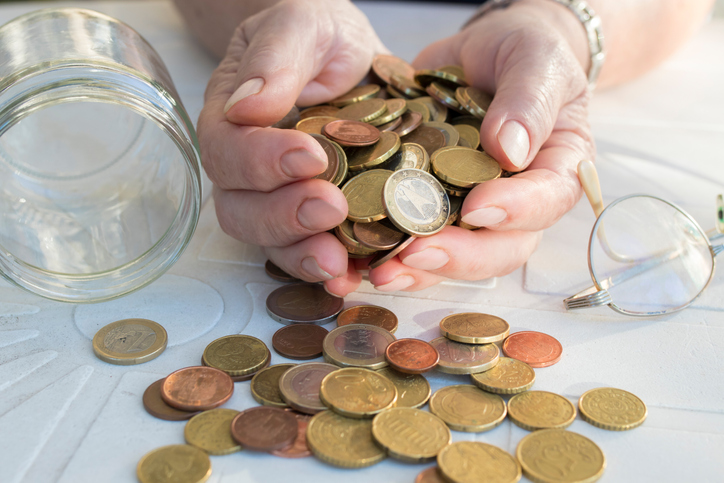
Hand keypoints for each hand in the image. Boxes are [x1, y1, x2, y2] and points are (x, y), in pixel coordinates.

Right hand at [199, 0, 387, 294]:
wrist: (352, 56)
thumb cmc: (318, 33)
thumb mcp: (301, 25)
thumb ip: (277, 58)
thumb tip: (248, 107)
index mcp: (234, 121)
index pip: (228, 152)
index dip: (261, 162)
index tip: (310, 155)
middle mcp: (250, 171)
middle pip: (242, 212)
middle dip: (283, 217)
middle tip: (330, 208)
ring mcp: (284, 200)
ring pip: (275, 244)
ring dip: (305, 256)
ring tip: (341, 265)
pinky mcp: (322, 220)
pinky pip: (319, 253)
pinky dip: (337, 270)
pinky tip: (360, 275)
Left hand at [366, 0, 593, 291]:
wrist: (484, 55)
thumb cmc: (523, 51)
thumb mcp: (535, 58)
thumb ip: (528, 100)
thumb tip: (508, 148)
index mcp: (555, 171)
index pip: (545, 202)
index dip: (514, 212)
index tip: (475, 208)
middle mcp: (517, 204)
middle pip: (501, 249)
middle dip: (458, 257)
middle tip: (416, 252)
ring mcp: (472, 210)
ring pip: (456, 257)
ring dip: (419, 269)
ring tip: (382, 271)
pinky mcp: (431, 206)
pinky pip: (415, 239)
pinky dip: (389, 252)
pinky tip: (361, 257)